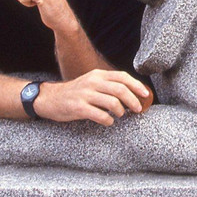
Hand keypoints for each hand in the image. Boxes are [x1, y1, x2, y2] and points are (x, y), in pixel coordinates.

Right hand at [34, 69, 153, 125]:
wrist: (50, 98)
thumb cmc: (75, 93)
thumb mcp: (91, 82)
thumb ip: (108, 85)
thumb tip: (132, 93)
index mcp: (97, 74)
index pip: (122, 77)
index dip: (137, 85)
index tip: (146, 94)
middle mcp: (92, 82)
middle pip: (120, 90)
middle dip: (133, 101)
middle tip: (138, 109)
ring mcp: (85, 94)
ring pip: (113, 103)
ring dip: (121, 111)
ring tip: (120, 115)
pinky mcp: (78, 107)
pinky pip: (100, 115)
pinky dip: (108, 120)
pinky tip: (108, 121)